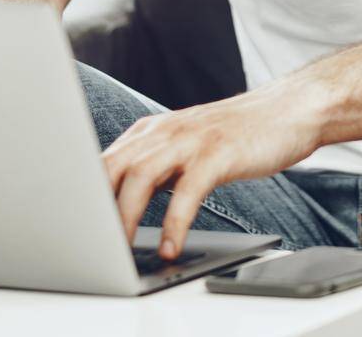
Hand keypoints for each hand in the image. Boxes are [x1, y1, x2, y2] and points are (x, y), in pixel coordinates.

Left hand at [100, 81, 326, 259]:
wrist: (287, 110)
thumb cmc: (236, 134)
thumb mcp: (185, 146)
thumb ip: (154, 167)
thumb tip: (123, 206)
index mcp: (150, 130)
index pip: (102, 162)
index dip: (83, 196)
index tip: (74, 227)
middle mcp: (164, 131)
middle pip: (112, 167)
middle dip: (95, 208)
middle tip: (90, 245)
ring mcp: (191, 140)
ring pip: (141, 177)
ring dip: (126, 217)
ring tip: (121, 251)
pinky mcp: (218, 154)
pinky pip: (188, 192)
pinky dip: (175, 223)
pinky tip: (171, 246)